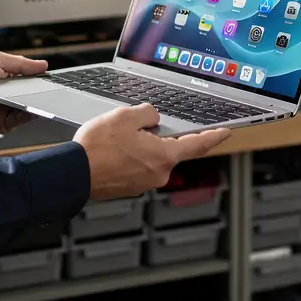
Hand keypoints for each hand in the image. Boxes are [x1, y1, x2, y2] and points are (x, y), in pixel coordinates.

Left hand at [0, 49, 47, 133]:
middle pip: (31, 99)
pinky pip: (16, 122)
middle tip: (53, 95)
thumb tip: (42, 65)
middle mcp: (7, 96)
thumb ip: (20, 63)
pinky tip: (30, 113)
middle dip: (42, 97)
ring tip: (45, 104)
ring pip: (26, 112)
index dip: (42, 83)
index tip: (54, 83)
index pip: (31, 82)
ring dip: (35, 108)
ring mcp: (3, 110)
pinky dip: (24, 119)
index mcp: (8, 79)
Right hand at [73, 104, 230, 199]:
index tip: (226, 132)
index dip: (214, 136)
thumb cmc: (97, 148)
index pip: (198, 144)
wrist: (74, 174)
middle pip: (167, 148)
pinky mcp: (130, 187)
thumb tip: (153, 118)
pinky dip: (128, 156)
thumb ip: (148, 113)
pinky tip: (111, 150)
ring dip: (139, 146)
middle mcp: (159, 174)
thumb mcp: (125, 116)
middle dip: (155, 135)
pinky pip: (136, 166)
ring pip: (149, 156)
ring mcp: (144, 183)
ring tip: (114, 139)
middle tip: (132, 126)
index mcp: (164, 156)